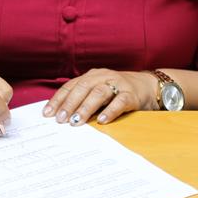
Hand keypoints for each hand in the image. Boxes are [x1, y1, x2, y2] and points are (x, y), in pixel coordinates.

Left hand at [43, 68, 157, 125]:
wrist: (149, 86)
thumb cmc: (118, 92)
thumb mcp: (99, 92)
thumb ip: (84, 100)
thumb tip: (62, 117)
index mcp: (92, 76)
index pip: (71, 86)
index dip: (58, 99)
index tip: (48, 114)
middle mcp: (103, 76)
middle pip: (83, 87)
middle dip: (69, 104)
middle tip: (61, 119)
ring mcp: (118, 84)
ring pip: (99, 93)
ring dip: (85, 107)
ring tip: (76, 121)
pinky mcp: (132, 94)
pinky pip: (120, 102)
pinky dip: (110, 111)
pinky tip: (101, 120)